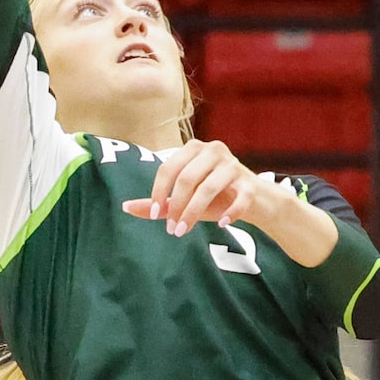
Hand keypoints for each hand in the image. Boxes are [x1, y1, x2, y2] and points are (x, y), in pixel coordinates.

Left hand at [123, 139, 279, 237]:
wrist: (254, 200)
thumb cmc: (215, 197)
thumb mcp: (184, 198)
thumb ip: (159, 201)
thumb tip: (125, 207)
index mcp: (193, 149)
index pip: (168, 168)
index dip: (158, 192)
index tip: (155, 215)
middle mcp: (213, 150)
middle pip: (186, 178)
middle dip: (176, 206)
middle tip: (172, 229)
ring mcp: (233, 165)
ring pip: (208, 188)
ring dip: (194, 213)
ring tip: (185, 231)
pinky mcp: (250, 183)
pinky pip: (239, 198)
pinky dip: (230, 212)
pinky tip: (222, 224)